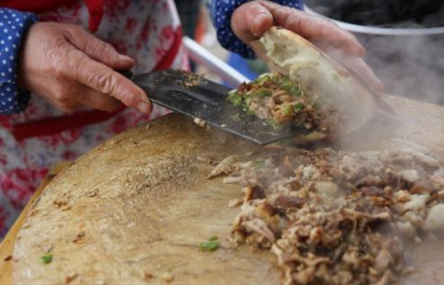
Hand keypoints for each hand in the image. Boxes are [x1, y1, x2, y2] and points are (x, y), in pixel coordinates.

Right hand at [17, 22, 151, 113]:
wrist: (11, 58)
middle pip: (110, 100)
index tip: (146, 104)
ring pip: (103, 103)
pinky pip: (91, 103)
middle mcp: (67, 88)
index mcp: (69, 65)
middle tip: (113, 69)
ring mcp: (66, 101)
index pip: (105, 82)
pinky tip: (78, 79)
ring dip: (106, 90)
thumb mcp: (72, 33)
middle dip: (120, 89)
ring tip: (88, 71)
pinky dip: (94, 93)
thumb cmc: (43, 40)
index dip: (129, 93)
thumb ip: (102, 50)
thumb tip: (128, 64)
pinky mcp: (66, 108)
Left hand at [231, 1, 383, 94]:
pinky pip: (328, 82)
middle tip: (377, 90)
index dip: (341, 41)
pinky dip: (341, 94)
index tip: (357, 52)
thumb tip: (262, 23)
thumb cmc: (254, 18)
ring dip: (358, 86)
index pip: (324, 30)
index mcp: (302, 24)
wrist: (253, 27)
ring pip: (341, 70)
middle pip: (342, 54)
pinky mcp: (311, 70)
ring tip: (375, 102)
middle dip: (360, 72)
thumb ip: (255, 16)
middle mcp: (314, 40)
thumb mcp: (250, 15)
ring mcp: (315, 56)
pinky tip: (353, 108)